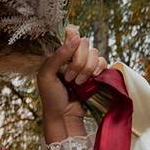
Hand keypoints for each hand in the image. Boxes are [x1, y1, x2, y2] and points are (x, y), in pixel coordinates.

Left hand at [37, 26, 107, 140]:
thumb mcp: (46, 76)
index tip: (71, 46)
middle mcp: (72, 56)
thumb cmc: (51, 98)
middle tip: (69, 78)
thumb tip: (74, 35)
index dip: (73, 35)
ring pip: (95, 52)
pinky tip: (92, 79)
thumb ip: (58, 55)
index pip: (71, 32)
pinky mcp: (95, 73)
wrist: (64, 116)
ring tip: (78, 83)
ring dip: (87, 68)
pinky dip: (98, 69)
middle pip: (84, 42)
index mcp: (59, 54)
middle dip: (78, 61)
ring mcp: (85, 64)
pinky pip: (103, 61)